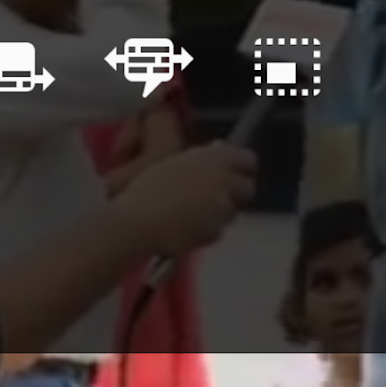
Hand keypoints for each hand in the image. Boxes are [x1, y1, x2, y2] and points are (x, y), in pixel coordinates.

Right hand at [109, 142, 255, 255]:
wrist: (137, 221)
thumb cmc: (147, 187)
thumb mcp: (173, 161)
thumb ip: (201, 159)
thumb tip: (218, 154)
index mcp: (216, 158)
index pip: (248, 159)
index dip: (240, 165)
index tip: (232, 170)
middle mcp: (226, 182)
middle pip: (247, 187)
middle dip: (235, 191)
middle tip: (214, 194)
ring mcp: (223, 209)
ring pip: (232, 211)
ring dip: (219, 212)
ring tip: (192, 213)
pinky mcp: (216, 233)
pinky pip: (218, 230)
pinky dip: (207, 230)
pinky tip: (185, 227)